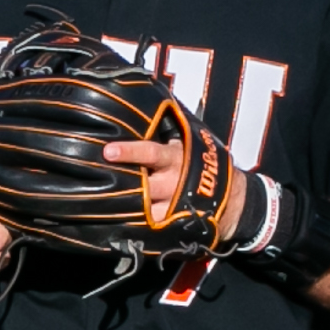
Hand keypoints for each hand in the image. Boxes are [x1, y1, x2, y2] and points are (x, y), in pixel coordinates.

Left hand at [104, 137, 241, 239]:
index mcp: (175, 159)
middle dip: (122, 184)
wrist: (233, 198)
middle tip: (96, 181)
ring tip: (98, 206)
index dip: (129, 152)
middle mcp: (173, 183)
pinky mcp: (171, 225)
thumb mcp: (188, 142)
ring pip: (143, 209)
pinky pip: (149, 227)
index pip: (150, 153)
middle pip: (143, 186)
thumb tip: (144, 102)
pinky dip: (133, 226)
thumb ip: (165, 130)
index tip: (109, 151)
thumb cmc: (200, 162)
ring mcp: (172, 207)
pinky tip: (114, 224)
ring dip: (123, 207)